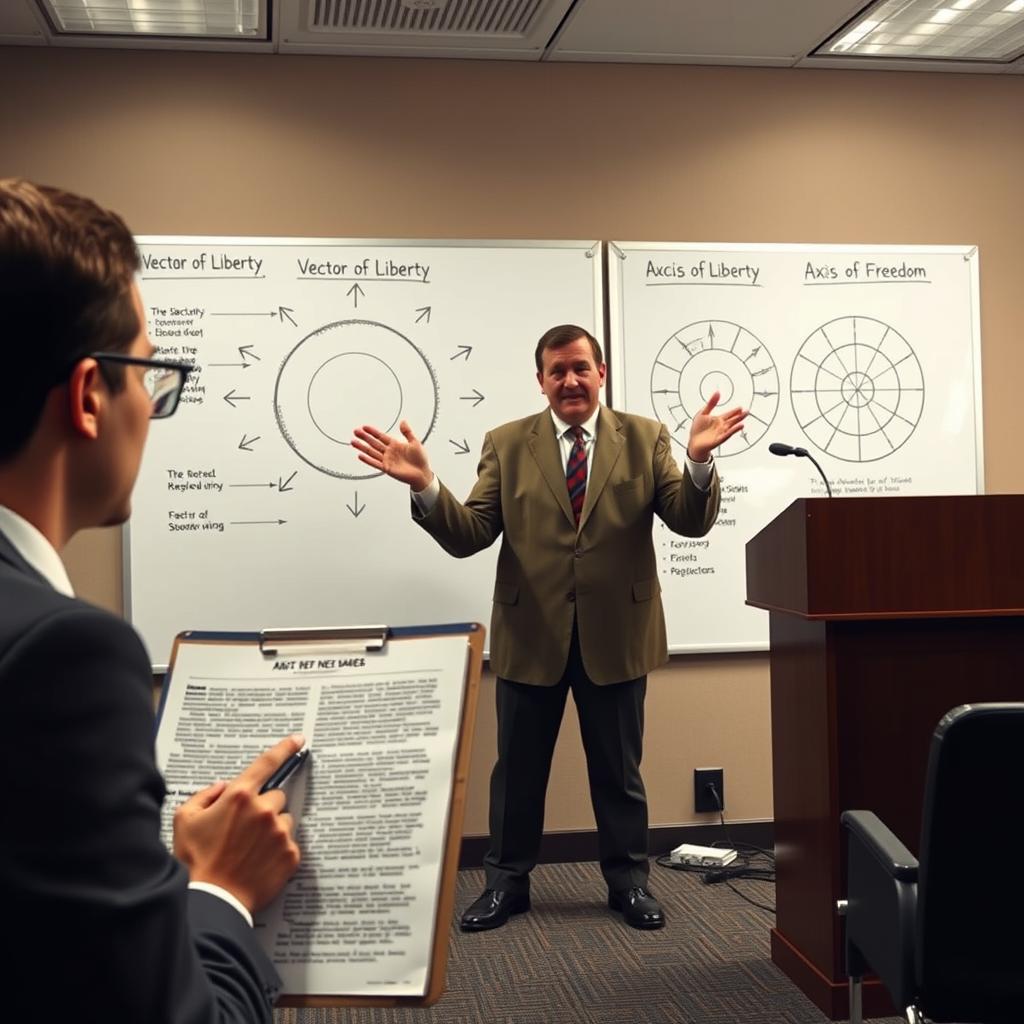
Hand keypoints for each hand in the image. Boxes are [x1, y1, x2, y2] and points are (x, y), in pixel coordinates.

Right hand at [173, 734, 303, 912]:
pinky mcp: (291, 854)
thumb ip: (204, 795)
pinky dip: (277, 850)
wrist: (213, 901)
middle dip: (263, 808)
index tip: (299, 739)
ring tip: (250, 850)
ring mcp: (280, 832)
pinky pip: (289, 844)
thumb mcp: (184, 820)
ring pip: (283, 821)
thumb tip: (222, 787)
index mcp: (239, 796)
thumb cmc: (196, 862)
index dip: (284, 748)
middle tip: (245, 830)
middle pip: (276, 797)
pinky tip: (259, 863)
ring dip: (272, 829)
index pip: (266, 763)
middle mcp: (264, 810)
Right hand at [352, 420, 433, 491]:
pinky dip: (367, 460)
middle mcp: (389, 452)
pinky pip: (375, 463)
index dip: (373, 431)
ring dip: (362, 447)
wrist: (422, 473)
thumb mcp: (415, 442)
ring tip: (353, 442)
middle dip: (364, 437)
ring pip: (372, 452)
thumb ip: (408, 432)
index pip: (381, 436)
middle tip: (356, 431)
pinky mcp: (387, 468)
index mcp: (395, 445)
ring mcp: (387, 460)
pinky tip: (360, 456)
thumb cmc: (420, 460)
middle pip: (373, 443)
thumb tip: (403, 422)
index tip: (364, 427)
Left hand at [687, 391, 747, 462]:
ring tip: (744, 419)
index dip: (734, 411)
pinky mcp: (718, 440)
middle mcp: (721, 426)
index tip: (740, 407)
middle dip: (739, 416)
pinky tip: (738, 427)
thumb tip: (717, 392)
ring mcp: (720, 433)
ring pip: (731, 427)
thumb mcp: (703, 413)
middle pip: (732, 420)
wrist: (693, 442)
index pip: (729, 414)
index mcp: (718, 420)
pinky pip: (726, 435)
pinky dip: (732, 431)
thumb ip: (711, 404)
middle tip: (746, 411)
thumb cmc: (697, 429)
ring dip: (737, 423)